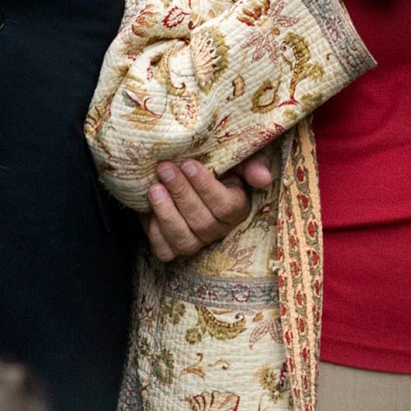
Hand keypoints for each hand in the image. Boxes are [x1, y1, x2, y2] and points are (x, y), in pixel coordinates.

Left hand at [142, 149, 275, 262]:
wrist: (188, 179)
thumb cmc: (218, 167)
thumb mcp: (239, 160)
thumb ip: (253, 165)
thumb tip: (263, 178)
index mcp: (237, 209)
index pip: (225, 206)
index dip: (205, 186)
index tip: (189, 164)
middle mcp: (218, 231)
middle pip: (201, 221)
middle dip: (181, 193)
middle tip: (165, 168)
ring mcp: (196, 243)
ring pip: (183, 239)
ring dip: (166, 213)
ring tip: (154, 188)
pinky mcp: (173, 249)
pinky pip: (164, 250)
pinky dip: (154, 232)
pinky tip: (147, 210)